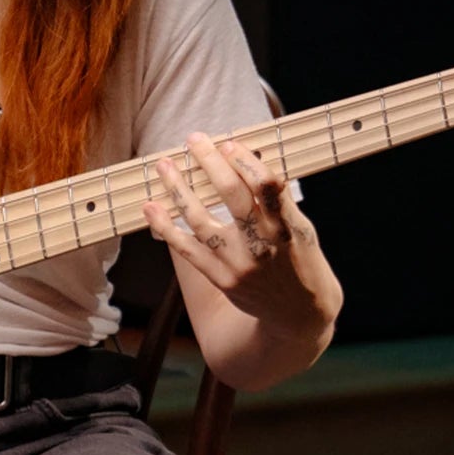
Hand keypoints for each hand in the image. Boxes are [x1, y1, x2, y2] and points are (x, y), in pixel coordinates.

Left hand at [141, 132, 336, 341]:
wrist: (298, 314)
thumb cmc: (301, 260)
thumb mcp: (301, 227)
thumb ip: (277, 199)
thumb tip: (247, 158)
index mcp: (288, 226)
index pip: (266, 185)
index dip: (245, 161)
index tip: (229, 144)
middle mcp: (262, 244)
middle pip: (231, 195)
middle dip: (210, 162)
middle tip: (194, 139)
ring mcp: (239, 264)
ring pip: (200, 220)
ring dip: (178, 189)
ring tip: (164, 165)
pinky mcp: (221, 279)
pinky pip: (187, 250)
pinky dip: (166, 227)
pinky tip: (151, 207)